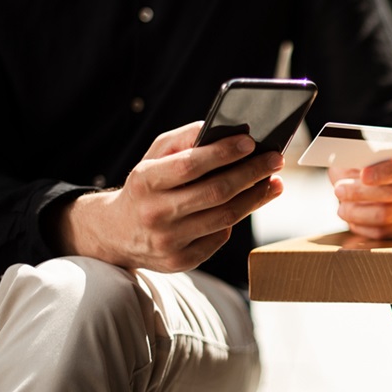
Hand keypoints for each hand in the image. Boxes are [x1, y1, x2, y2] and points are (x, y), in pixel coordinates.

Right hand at [55, 121, 284, 271]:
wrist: (116, 233)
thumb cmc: (146, 186)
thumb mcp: (154, 156)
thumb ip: (185, 139)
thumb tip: (224, 130)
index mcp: (144, 181)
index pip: (190, 166)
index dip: (223, 153)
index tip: (251, 141)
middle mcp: (154, 213)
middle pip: (216, 192)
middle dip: (251, 173)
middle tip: (275, 159)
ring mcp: (168, 241)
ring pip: (225, 217)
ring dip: (255, 197)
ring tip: (273, 181)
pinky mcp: (181, 261)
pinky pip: (220, 237)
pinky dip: (236, 218)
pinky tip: (248, 203)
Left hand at [328, 139, 391, 238]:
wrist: (384, 180)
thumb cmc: (371, 163)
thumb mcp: (362, 153)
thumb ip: (356, 159)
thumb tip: (343, 172)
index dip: (387, 172)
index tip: (363, 176)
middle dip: (362, 193)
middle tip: (339, 191)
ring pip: (386, 216)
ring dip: (358, 213)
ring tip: (342, 208)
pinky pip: (383, 232)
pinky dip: (362, 226)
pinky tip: (352, 218)